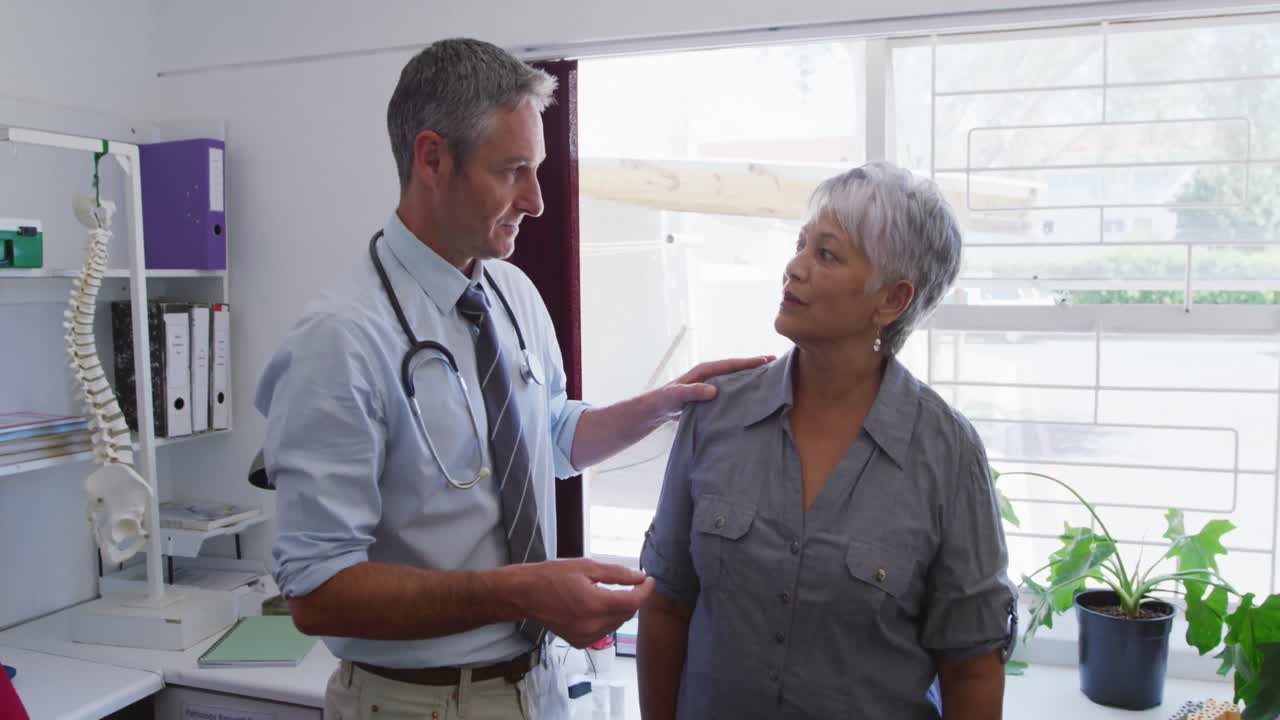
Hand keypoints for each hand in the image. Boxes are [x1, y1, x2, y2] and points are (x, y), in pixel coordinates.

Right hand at [519, 559, 653, 647]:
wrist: (524, 595)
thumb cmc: (552, 576)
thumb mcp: (586, 566)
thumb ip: (616, 573)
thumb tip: (639, 577)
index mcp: (595, 604)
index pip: (633, 602)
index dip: (645, 591)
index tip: (648, 580)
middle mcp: (592, 625)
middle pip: (627, 614)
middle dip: (633, 598)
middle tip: (631, 583)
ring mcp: (585, 636)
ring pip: (617, 623)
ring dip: (620, 609)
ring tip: (610, 592)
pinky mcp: (579, 642)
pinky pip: (603, 631)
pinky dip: (607, 619)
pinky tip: (597, 607)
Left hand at [652, 356, 773, 419]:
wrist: (656, 410)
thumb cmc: (664, 400)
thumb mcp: (676, 395)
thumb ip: (693, 391)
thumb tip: (713, 390)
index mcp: (704, 371)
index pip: (730, 364)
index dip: (748, 362)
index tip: (766, 360)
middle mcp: (709, 376)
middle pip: (736, 369)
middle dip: (754, 366)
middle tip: (776, 364)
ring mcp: (710, 386)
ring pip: (734, 380)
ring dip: (750, 379)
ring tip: (769, 379)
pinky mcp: (710, 397)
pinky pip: (729, 392)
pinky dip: (741, 392)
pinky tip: (752, 398)